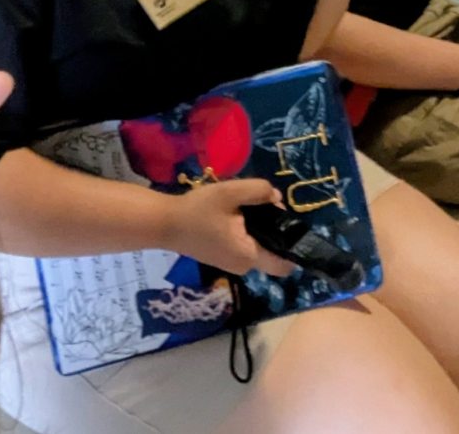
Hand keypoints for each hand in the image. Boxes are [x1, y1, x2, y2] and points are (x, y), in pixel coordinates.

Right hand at [166, 180, 297, 277]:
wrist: (164, 223)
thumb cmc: (197, 210)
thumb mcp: (230, 193)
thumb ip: (258, 191)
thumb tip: (277, 198)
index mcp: (249, 255)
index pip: (285, 265)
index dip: (294, 247)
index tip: (292, 224)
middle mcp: (244, 266)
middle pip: (273, 251)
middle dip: (274, 229)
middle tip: (263, 205)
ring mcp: (232, 264)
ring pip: (259, 247)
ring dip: (259, 229)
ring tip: (247, 207)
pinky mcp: (223, 258)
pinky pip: (246, 247)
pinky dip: (247, 232)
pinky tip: (235, 215)